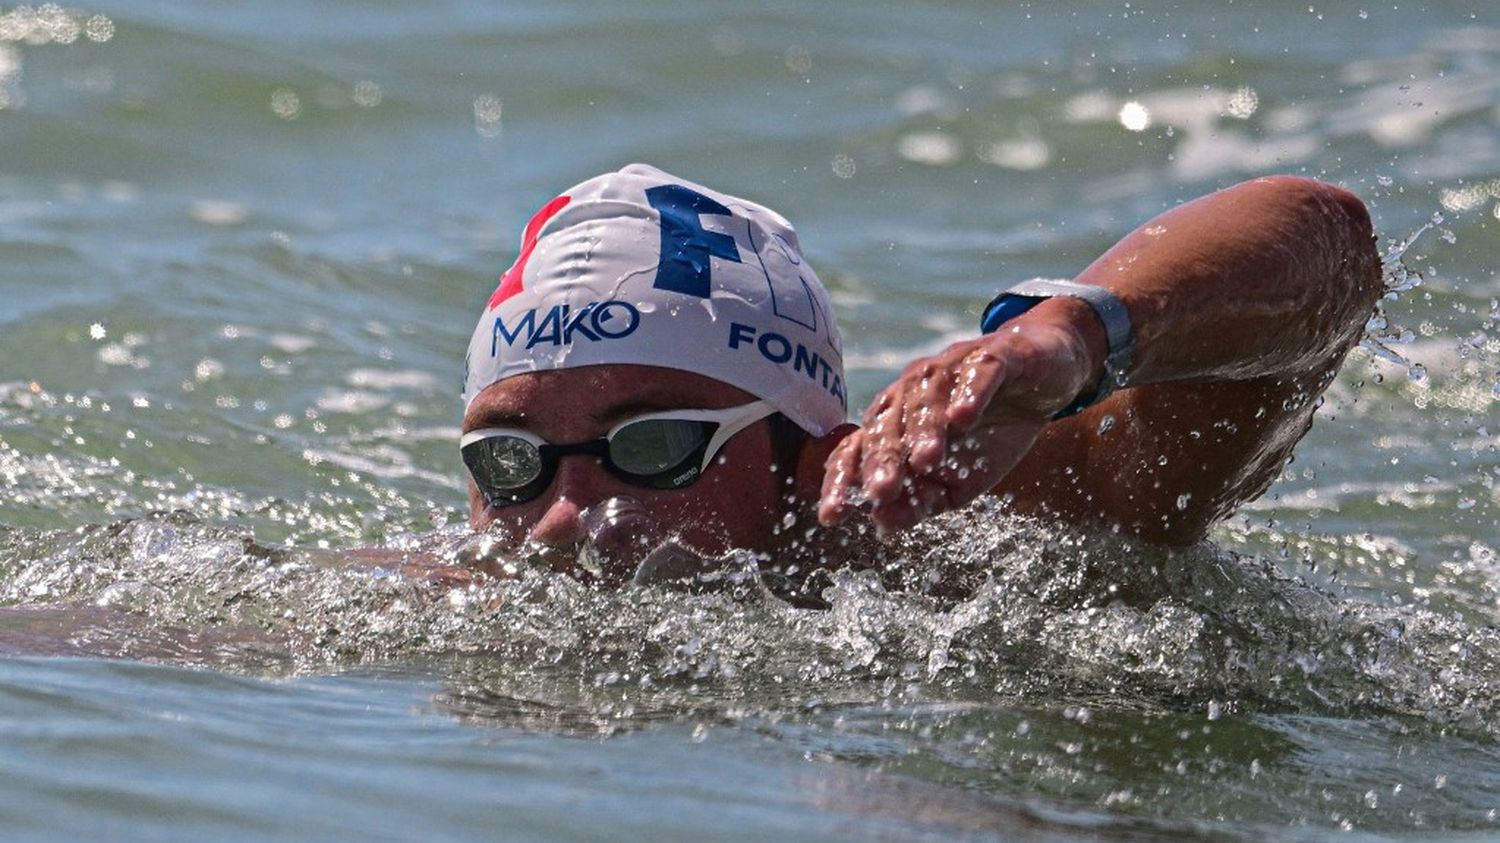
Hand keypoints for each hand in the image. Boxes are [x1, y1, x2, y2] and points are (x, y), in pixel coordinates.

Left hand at [817, 304, 1101, 533]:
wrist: (1046, 376)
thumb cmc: (992, 431)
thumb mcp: (958, 480)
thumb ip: (921, 501)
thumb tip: (882, 526)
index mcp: (896, 420)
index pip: (858, 449)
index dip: (843, 481)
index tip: (832, 516)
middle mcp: (914, 389)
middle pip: (889, 421)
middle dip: (883, 458)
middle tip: (881, 492)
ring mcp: (953, 367)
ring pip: (928, 395)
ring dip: (924, 428)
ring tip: (925, 460)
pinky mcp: (996, 355)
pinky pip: (980, 372)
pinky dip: (971, 393)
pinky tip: (964, 418)